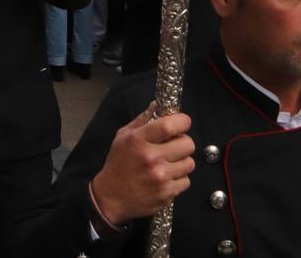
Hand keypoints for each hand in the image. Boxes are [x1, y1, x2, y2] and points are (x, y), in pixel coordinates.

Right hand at [90, 105, 194, 225]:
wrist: (111, 198)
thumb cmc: (117, 164)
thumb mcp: (122, 136)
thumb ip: (142, 119)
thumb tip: (157, 104)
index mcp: (139, 140)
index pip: (171, 125)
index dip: (182, 121)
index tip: (182, 123)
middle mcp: (151, 158)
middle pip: (188, 144)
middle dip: (183, 143)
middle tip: (174, 146)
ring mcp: (160, 177)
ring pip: (190, 163)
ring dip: (182, 162)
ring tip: (169, 163)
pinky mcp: (166, 194)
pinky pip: (186, 181)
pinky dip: (179, 179)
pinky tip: (166, 178)